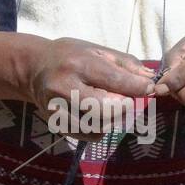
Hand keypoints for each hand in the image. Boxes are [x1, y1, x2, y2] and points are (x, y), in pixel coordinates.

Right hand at [24, 37, 155, 136]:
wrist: (34, 67)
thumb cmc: (70, 55)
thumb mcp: (97, 49)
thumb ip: (125, 63)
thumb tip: (150, 79)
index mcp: (78, 63)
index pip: (114, 80)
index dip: (137, 87)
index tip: (149, 89)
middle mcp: (64, 86)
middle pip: (104, 108)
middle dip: (124, 107)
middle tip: (130, 101)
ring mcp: (57, 107)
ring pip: (95, 126)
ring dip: (113, 121)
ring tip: (116, 110)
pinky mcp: (54, 122)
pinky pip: (85, 135)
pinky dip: (100, 130)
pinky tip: (102, 119)